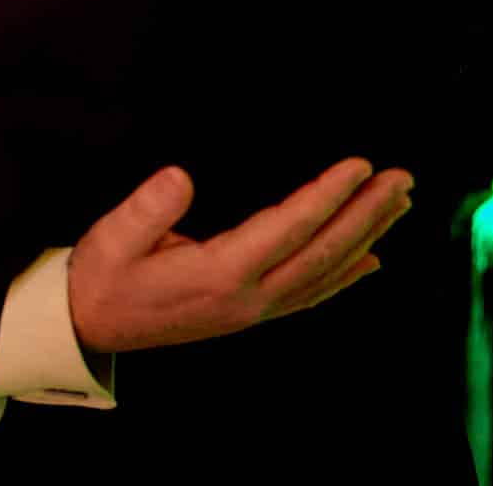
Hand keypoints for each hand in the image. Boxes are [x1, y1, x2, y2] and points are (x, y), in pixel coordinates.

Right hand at [69, 158, 411, 352]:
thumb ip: (146, 209)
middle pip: (321, 254)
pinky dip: (346, 277)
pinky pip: (311, 295)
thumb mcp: (110, 237)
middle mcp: (248, 297)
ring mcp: (253, 310)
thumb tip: (181, 176)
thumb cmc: (101, 276)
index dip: (327, 197)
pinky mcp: (249, 312)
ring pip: (324, 274)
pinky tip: (372, 261)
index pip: (287, 229)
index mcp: (218, 274)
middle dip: (366, 214)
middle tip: (402, 179)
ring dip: (366, 237)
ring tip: (399, 204)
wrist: (89, 326)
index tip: (360, 165)